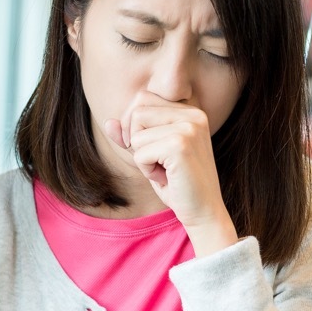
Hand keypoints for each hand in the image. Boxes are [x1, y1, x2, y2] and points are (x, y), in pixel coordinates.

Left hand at [103, 91, 237, 255]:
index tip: (149, 149)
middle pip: (136, 111)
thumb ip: (131, 136)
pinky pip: (139, 153)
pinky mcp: (180, 146)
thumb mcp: (151, 154)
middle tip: (156, 161)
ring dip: (142, 157)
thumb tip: (108, 122)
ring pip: (136, 133)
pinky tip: (166, 178)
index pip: (142, 98)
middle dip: (135, 139)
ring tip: (164, 170)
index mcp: (190, 111)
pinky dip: (146, 169)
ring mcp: (188, 128)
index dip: (134, 125)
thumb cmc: (177, 184)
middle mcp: (193, 115)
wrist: (203, 212)